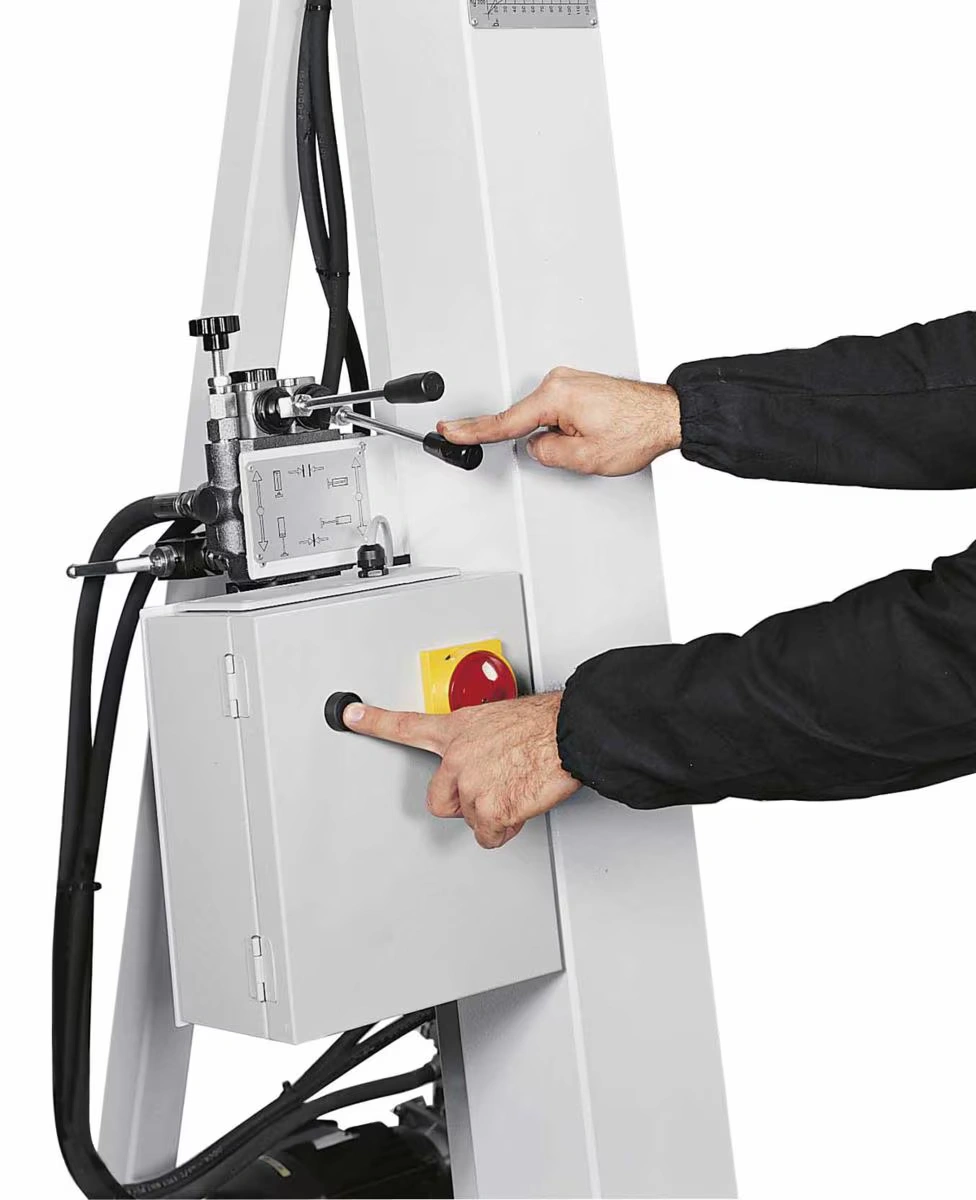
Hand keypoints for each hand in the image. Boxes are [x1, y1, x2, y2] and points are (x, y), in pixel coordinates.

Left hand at [343, 692, 579, 848]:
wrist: (569, 732)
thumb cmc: (545, 724)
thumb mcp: (500, 717)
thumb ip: (480, 738)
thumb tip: (484, 753)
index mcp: (457, 728)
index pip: (407, 724)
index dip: (375, 722)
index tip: (352, 717)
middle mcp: (456, 756)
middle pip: (439, 800)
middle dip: (462, 803)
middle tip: (491, 790)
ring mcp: (470, 785)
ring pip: (472, 819)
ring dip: (494, 813)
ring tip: (517, 787)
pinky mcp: (489, 810)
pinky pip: (490, 835)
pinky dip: (507, 828)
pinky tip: (522, 802)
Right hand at [438, 366, 680, 476]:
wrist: (668, 415)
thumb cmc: (637, 430)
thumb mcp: (586, 458)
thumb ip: (548, 454)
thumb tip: (537, 448)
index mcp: (556, 396)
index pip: (505, 422)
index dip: (474, 430)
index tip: (451, 429)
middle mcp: (560, 382)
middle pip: (528, 422)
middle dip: (542, 442)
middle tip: (576, 450)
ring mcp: (571, 381)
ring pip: (546, 419)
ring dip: (561, 435)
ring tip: (595, 441)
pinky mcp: (581, 386)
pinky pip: (559, 412)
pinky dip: (567, 427)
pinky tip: (592, 434)